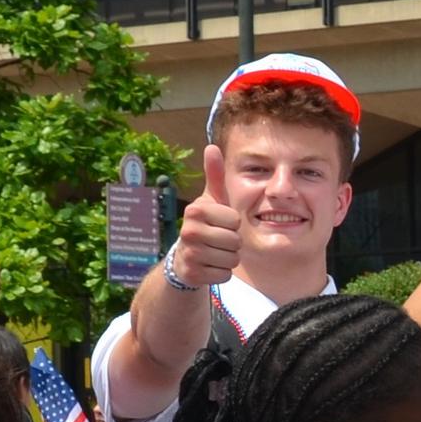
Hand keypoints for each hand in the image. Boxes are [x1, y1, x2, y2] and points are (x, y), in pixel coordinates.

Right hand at [165, 144, 246, 288]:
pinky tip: (209, 266)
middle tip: (217, 240)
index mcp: (196, 210)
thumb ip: (215, 175)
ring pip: (232, 259)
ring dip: (228, 258)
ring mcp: (190, 254)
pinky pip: (225, 275)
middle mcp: (189, 231)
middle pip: (235, 241)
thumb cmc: (205, 224)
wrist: (185, 257)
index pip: (235, 220)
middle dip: (232, 243)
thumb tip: (212, 146)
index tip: (219, 224)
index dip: (232, 224)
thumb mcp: (211, 200)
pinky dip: (221, 273)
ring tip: (214, 252)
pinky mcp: (193, 274)